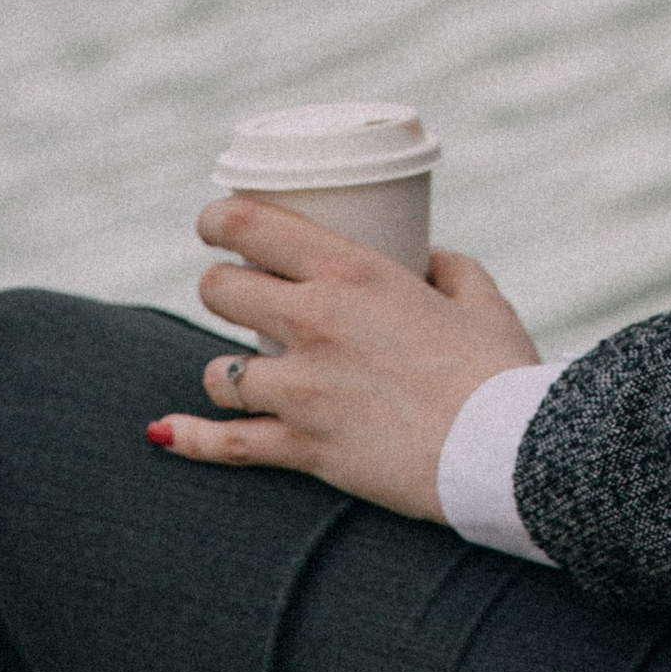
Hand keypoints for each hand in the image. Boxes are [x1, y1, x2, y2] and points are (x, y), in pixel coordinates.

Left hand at [147, 196, 541, 523]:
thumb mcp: (482, 299)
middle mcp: (315, 322)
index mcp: (353, 272)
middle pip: (221, 291)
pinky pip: (229, 444)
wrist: (505, 452)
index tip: (213, 222)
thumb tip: (428, 259)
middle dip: (221, 287)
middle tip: (235, 294)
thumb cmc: (501, 371)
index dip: (219, 219)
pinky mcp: (304, 448)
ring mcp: (303, 388)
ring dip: (225, 367)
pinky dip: (192, 438)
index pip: (254, 226)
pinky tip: (165, 432)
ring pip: (219, 369)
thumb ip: (450, 268)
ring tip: (240, 369)